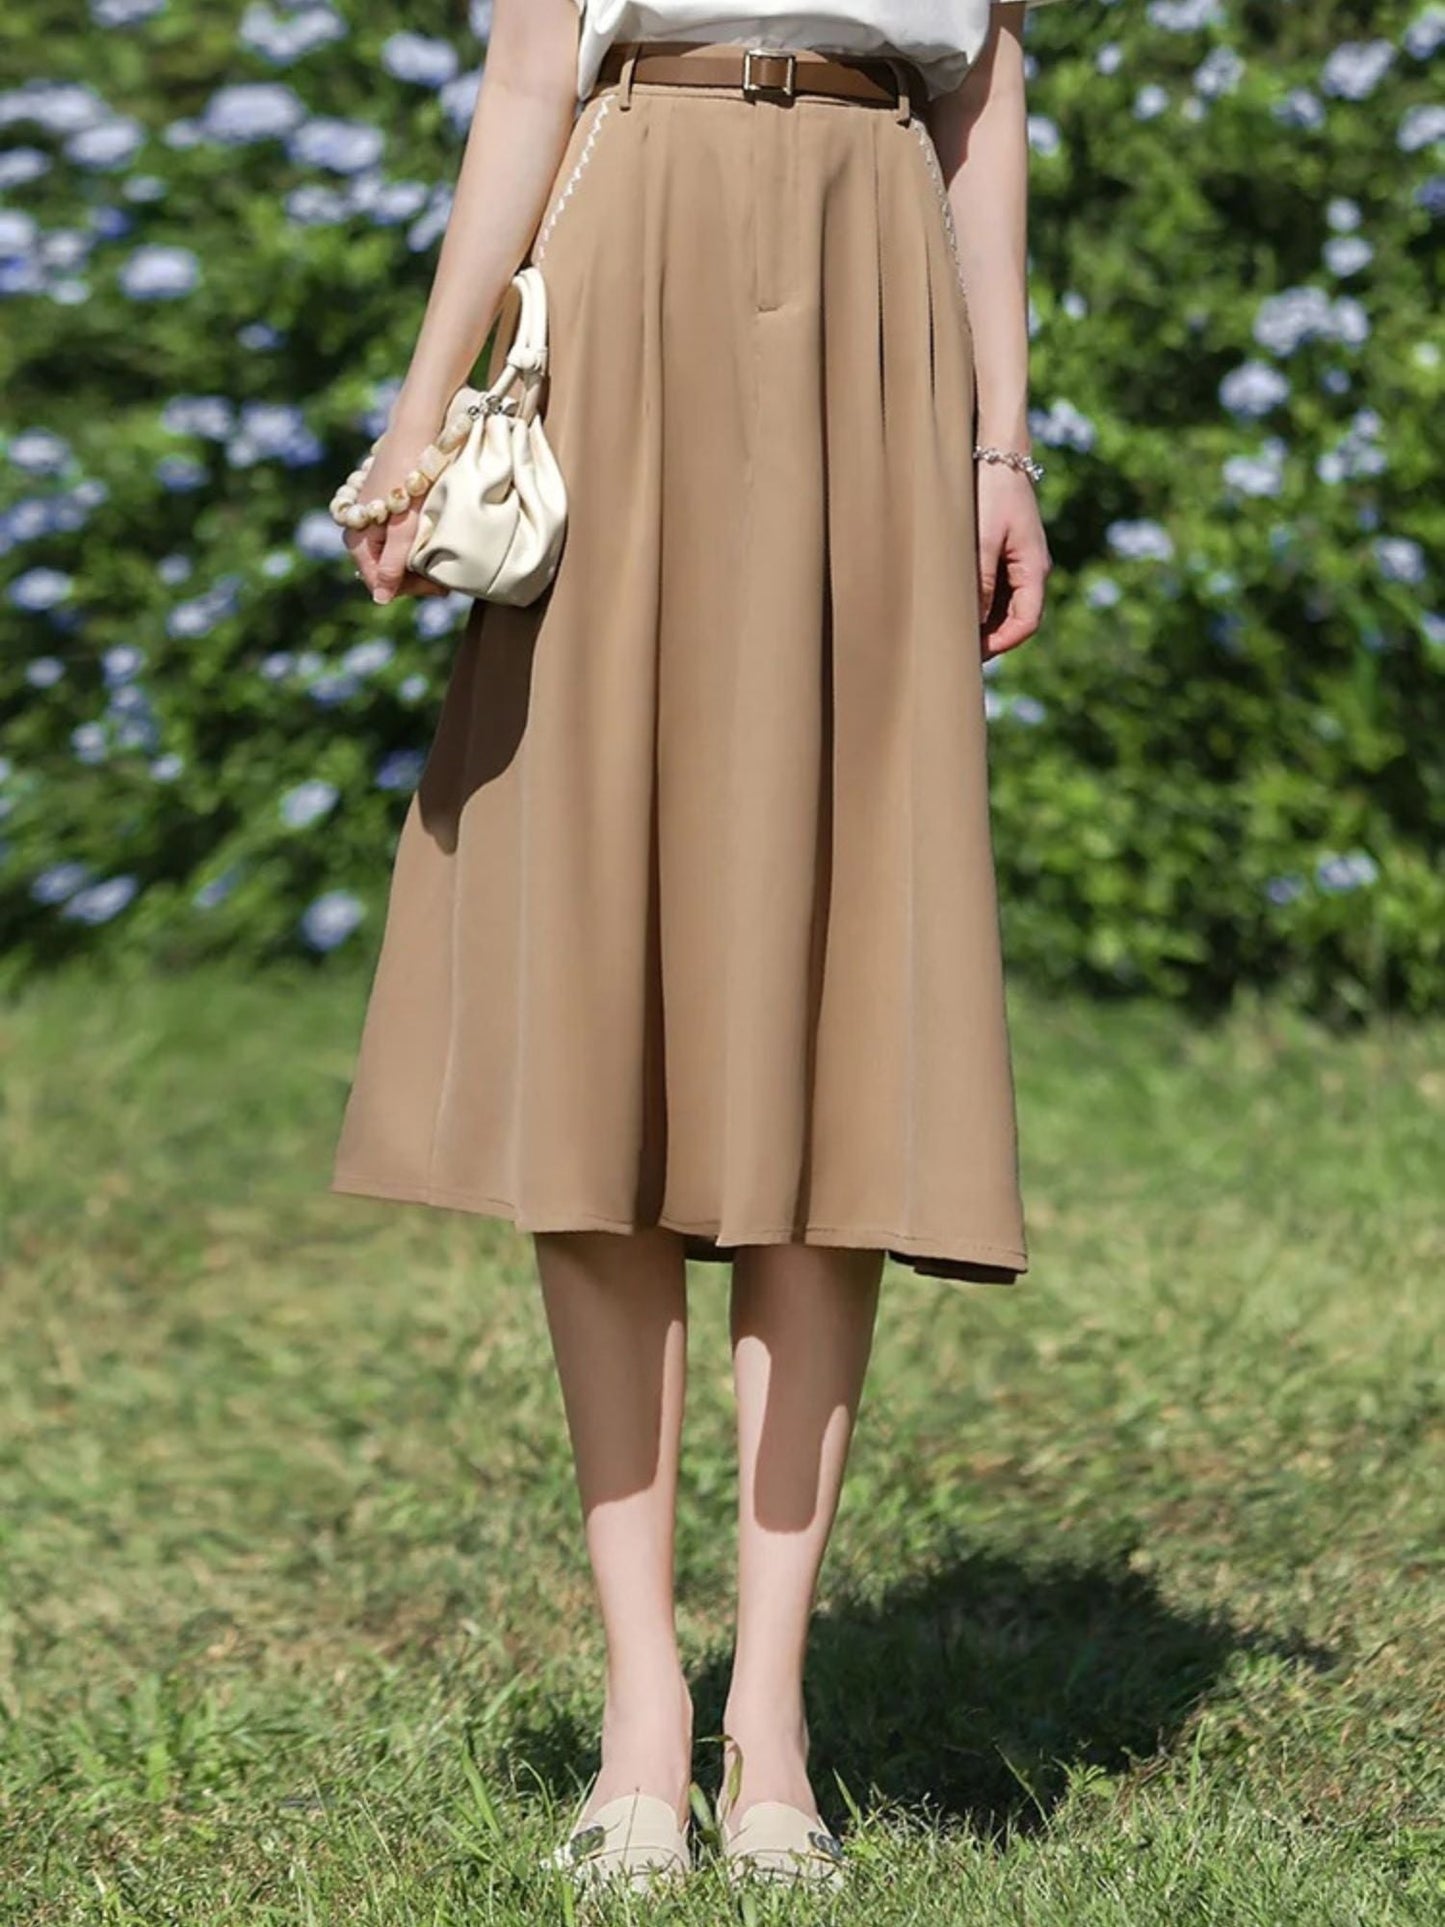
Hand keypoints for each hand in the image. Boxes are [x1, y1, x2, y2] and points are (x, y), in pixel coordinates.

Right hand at [344, 419, 452, 604]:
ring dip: (417, 563)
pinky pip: (395, 538)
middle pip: (385, 571)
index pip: (381, 583)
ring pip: (392, 555)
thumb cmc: (411, 478)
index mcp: (357, 539)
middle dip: (415, 578)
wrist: (416, 429)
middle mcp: (358, 529)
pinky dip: (414, 545)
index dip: (411, 591)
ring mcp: (370, 516)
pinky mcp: (383, 505)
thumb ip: (393, 564)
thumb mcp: (405, 528)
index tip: (441, 589)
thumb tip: (381, 600)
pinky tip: (433, 543)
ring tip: (443, 561)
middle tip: (446, 579)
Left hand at [976, 462, 1050, 657]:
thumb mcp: (982, 538)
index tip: (974, 655)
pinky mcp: (1007, 550)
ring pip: (1006, 604)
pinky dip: (982, 601)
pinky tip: (958, 604)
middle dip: (991, 637)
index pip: (1027, 622)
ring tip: (954, 631)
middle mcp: (1032, 568)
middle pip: (1017, 618)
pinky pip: (999, 587)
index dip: (1002, 643)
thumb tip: (975, 623)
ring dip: (985, 620)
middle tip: (958, 651)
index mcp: (1034, 568)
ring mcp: (1021, 560)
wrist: (997, 450)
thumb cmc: (991, 491)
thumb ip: (980, 582)